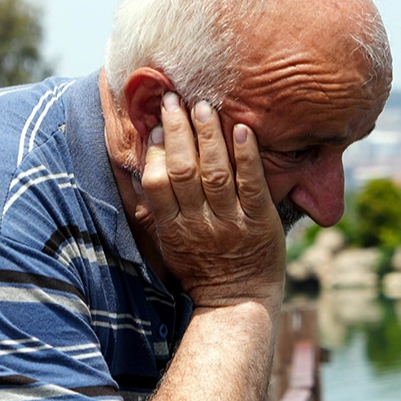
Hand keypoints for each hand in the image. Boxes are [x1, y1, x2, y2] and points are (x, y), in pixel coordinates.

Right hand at [136, 93, 284, 307]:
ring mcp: (230, 222)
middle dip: (177, 131)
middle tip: (175, 100)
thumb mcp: (168, 243)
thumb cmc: (200, 267)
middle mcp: (198, 223)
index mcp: (172, 228)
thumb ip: (156, 208)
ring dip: (208, 136)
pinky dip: (247, 156)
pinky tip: (243, 130)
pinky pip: (252, 185)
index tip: (156, 124)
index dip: (155, 150)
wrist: (237, 300)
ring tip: (204, 106)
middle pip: (183, 170)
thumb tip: (140, 168)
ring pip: (215, 173)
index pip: (157, 182)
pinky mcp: (260, 222)